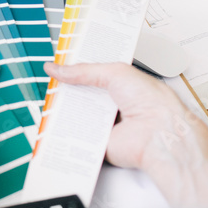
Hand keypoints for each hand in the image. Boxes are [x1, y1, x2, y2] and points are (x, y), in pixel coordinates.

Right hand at [44, 61, 207, 207]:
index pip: (93, 74)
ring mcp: (106, 124)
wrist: (159, 135)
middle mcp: (113, 104)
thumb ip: (84, 71)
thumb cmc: (151, 101)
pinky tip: (55, 122)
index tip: (58, 65)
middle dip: (67, 89)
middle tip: (50, 81)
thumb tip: (57, 68)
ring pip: (77, 115)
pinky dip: (67, 131)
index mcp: (121, 85)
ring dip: (65, 109)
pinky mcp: (100, 142)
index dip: (76, 70)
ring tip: (48, 98)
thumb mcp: (115, 72)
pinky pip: (79, 136)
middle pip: (83, 95)